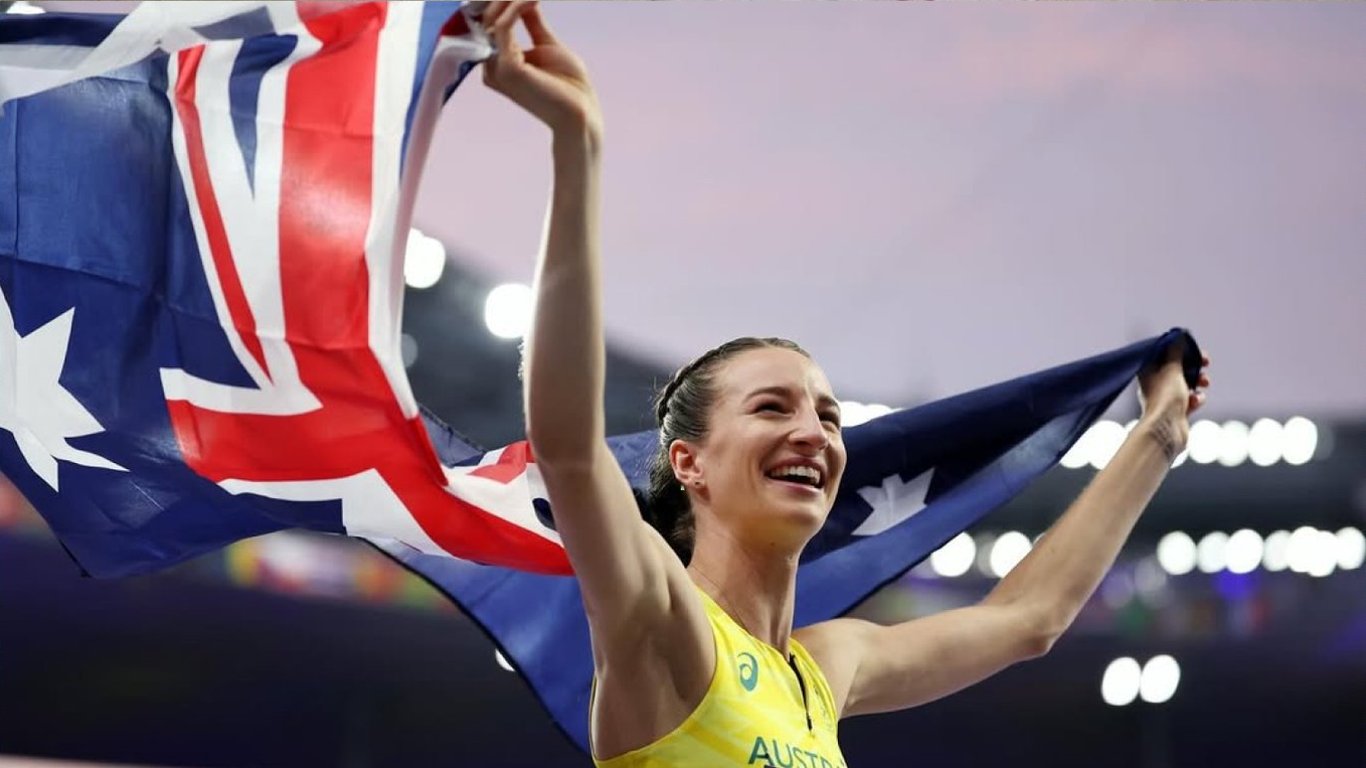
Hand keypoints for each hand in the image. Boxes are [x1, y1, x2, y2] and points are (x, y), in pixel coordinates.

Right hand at [481, 1, 602, 139]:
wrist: (581, 112)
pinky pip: (504, 26)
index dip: (498, 3)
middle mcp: (492, 66)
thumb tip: (523, 1)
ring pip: (493, 19)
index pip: (488, 25)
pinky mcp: (508, 67)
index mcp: (499, 63)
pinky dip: (517, 6)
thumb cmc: (568, 85)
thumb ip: (531, 23)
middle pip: (486, 20)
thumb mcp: (546, 45)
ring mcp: (497, 68)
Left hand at [1138, 340, 1211, 421]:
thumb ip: (1176, 352)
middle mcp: (1154, 384)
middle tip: (1206, 363)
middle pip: (1177, 369)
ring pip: (1186, 384)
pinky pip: (1189, 400)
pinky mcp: (1175, 412)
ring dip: (1197, 382)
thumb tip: (1177, 336)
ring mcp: (1165, 399)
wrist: (1166, 429)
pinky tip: (1195, 402)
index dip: (1181, 350)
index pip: (1164, 355)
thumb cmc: (1165, 397)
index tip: (1194, 349)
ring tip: (1205, 383)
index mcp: (1147, 372)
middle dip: (1194, 366)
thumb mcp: (1172, 368)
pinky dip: (1195, 399)